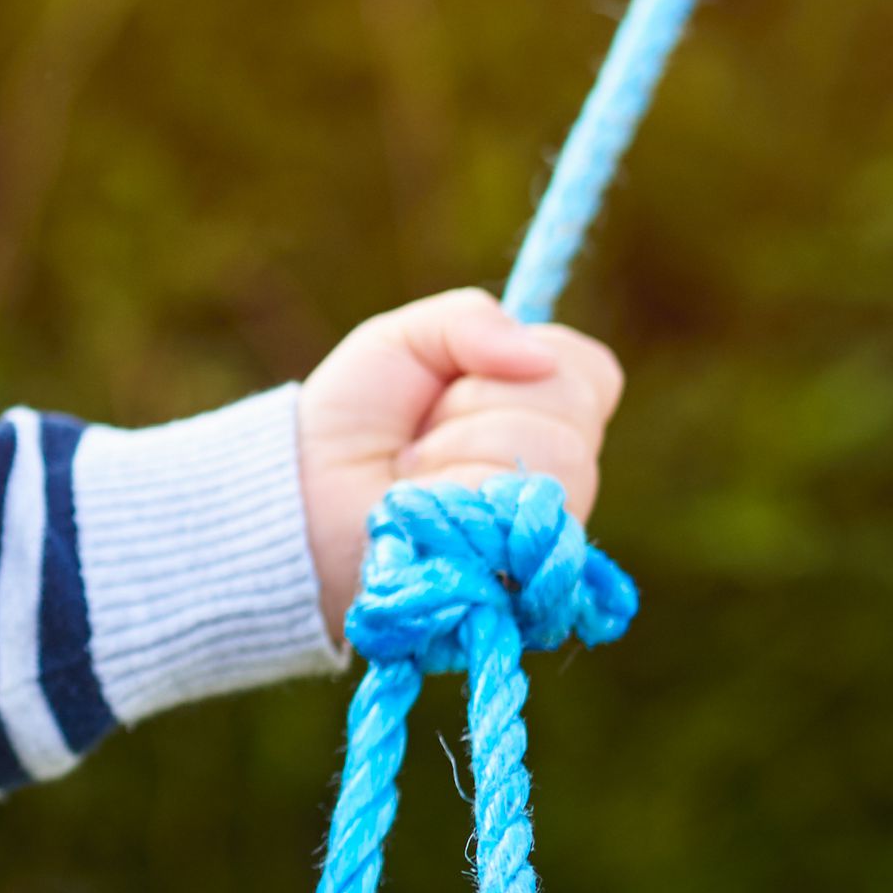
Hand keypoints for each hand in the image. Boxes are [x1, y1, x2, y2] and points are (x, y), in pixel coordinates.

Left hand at [296, 290, 626, 634]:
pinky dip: (457, 491)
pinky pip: (521, 508)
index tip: (461, 378)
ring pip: (555, 456)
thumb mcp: (399, 341)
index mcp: (542, 410)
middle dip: (476, 404)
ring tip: (416, 472)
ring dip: (460, 449)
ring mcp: (544, 525)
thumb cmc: (352, 423)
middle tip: (421, 434)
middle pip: (573, 409)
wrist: (300, 501)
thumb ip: (468, 321)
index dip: (531, 363)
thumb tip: (537, 356)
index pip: (592, 372)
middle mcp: (559, 471)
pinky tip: (425, 506)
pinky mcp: (522, 571)